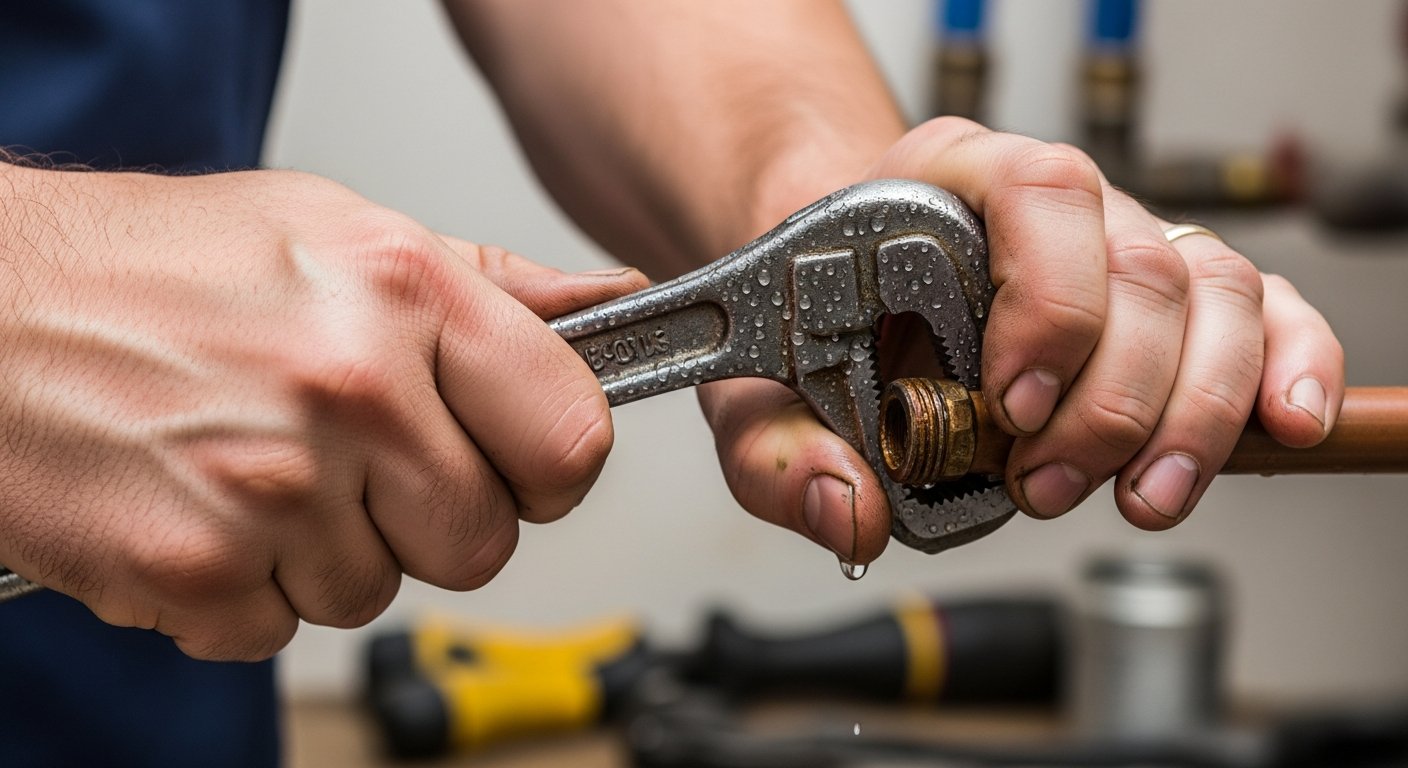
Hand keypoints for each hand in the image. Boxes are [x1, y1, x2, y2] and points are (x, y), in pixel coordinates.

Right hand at [0, 165, 646, 659]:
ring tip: (255, 461)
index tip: (512, 458)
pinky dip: (244, 586)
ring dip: (326, 548)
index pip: (571, 436)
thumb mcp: (343, 231)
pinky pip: (279, 627)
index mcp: (405, 292)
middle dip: (428, 515)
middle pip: (484, 539)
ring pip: (379, 592)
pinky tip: (202, 502)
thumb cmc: (157, 264)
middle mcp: (350, 387)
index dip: (548, 465)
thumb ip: (493, 284)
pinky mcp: (197, 570)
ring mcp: (273, 488)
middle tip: (355, 458)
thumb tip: (614, 304)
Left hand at [699, 117, 1342, 564]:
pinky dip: (1286, 365)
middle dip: (1110, 402)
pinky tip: (1281, 427)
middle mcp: (1053, 203)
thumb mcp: (763, 386)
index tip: (1014, 405)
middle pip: (1141, 267)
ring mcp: (1125, 242)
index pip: (1038, 194)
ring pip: (1215, 292)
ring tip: (1141, 496)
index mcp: (951, 178)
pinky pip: (1263, 307)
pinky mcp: (1175, 296)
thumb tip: (849, 515)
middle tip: (1049, 483)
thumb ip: (780, 454)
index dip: (1048, 304)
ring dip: (1192, 411)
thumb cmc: (816, 322)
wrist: (847, 288)